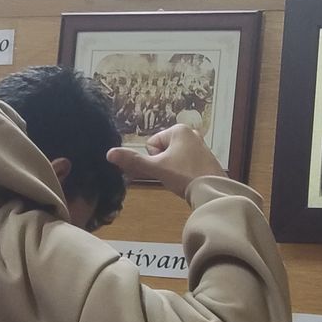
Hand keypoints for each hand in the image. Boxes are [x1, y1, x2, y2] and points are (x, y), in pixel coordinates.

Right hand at [105, 125, 224, 199]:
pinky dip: (185, 173)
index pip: (151, 144)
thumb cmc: (184, 176)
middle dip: (164, 164)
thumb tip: (109, 153)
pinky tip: (191, 180)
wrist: (212, 191)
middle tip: (174, 175)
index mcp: (178, 130)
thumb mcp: (156, 168)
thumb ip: (133, 161)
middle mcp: (191, 133)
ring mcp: (200, 145)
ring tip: (183, 178)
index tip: (166, 168)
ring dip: (174, 170)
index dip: (154, 160)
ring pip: (173, 159)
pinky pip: (186, 164)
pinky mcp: (207, 158)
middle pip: (162, 151)